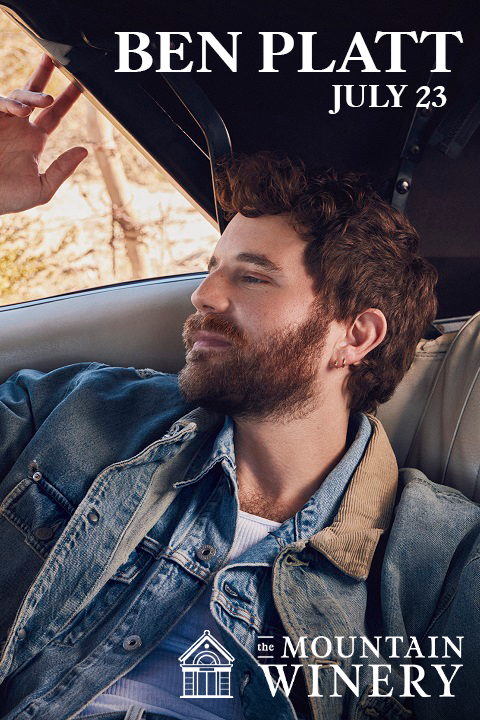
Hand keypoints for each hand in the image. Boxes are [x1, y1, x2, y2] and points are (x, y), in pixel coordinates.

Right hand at [0, 54, 87, 214]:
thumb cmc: (7, 198)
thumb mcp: (41, 189)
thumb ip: (62, 169)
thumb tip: (84, 150)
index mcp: (33, 140)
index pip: (54, 114)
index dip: (67, 99)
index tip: (81, 85)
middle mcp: (18, 126)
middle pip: (35, 94)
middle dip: (45, 74)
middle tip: (59, 59)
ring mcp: (1, 120)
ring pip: (19, 96)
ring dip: (33, 95)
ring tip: (47, 100)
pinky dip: (11, 103)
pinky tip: (22, 111)